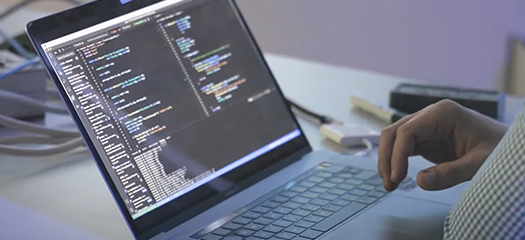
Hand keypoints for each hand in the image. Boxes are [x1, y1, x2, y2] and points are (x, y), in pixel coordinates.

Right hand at [378, 100, 506, 190]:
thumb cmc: (499, 149)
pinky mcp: (425, 136)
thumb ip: (450, 173)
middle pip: (394, 132)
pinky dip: (396, 161)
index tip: (398, 178)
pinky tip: (396, 177)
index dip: (397, 155)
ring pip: (394, 139)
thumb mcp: (479, 163)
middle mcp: (430, 115)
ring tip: (390, 184)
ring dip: (388, 160)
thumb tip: (420, 181)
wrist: (507, 146)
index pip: (407, 131)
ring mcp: (426, 124)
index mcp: (442, 113)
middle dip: (387, 158)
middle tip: (389, 183)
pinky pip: (403, 146)